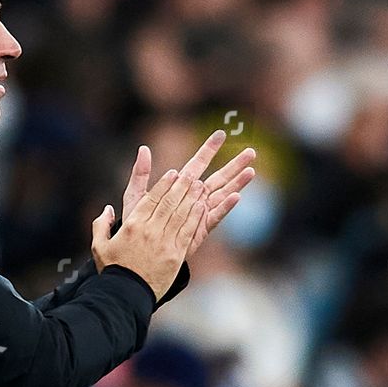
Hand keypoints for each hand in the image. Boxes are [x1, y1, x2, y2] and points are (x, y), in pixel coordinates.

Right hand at [91, 168, 206, 298]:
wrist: (126, 295)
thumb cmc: (112, 270)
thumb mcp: (99, 246)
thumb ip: (101, 224)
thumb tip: (107, 209)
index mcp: (132, 225)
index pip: (151, 199)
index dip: (163, 185)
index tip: (172, 173)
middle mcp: (149, 230)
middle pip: (169, 202)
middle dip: (181, 186)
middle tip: (191, 173)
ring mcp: (164, 242)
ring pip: (181, 214)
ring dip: (191, 197)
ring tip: (200, 185)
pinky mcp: (176, 255)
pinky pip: (188, 231)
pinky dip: (196, 217)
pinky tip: (202, 206)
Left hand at [120, 130, 255, 257]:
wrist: (139, 252)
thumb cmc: (137, 223)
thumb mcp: (136, 196)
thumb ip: (141, 174)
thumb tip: (143, 148)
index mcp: (180, 187)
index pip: (198, 163)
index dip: (209, 149)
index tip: (221, 134)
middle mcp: (194, 198)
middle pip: (219, 177)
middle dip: (234, 165)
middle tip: (251, 152)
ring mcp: (200, 213)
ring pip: (223, 194)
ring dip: (237, 183)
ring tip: (251, 170)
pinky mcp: (201, 229)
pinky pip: (215, 215)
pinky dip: (225, 206)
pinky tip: (237, 196)